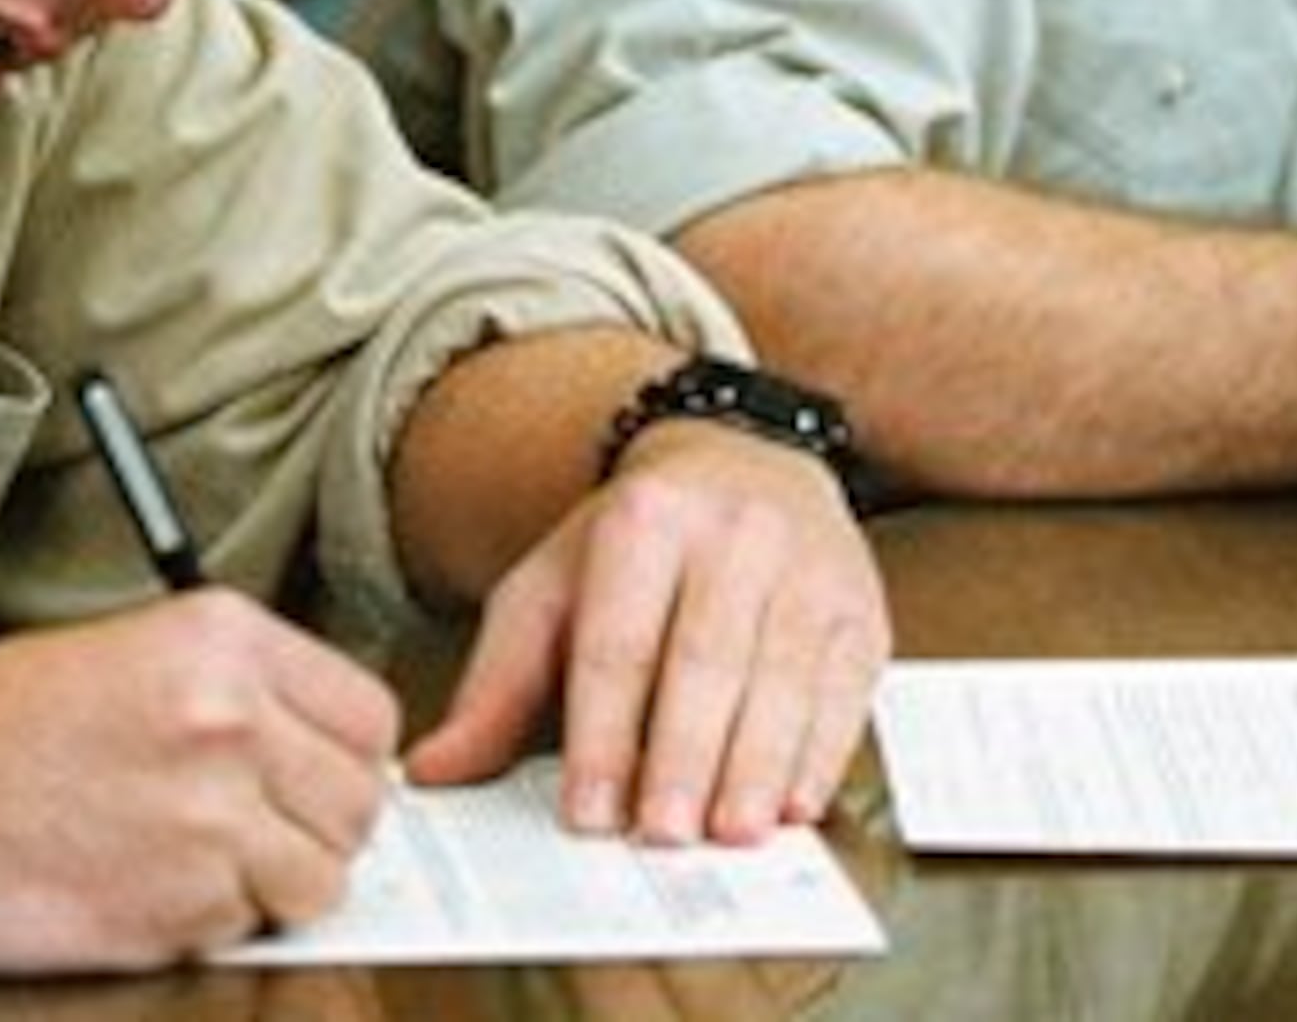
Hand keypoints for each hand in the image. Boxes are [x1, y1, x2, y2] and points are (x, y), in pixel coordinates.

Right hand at [0, 590, 400, 972]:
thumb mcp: (129, 654)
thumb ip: (240, 692)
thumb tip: (318, 749)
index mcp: (222, 638)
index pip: (368, 715)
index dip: (346, 761)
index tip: (315, 781)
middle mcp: (230, 719)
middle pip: (358, 802)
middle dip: (317, 830)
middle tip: (256, 835)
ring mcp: (208, 817)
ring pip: (321, 878)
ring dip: (274, 887)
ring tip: (195, 865)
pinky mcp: (177, 905)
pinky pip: (249, 930)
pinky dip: (213, 927)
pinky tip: (146, 890)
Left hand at [403, 424, 885, 847]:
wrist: (745, 459)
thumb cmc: (640, 543)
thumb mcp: (554, 586)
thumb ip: (499, 684)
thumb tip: (435, 770)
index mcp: (645, 518)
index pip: (619, 640)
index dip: (603, 733)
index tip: (590, 811)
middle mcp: (734, 532)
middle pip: (705, 660)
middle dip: (683, 756)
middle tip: (662, 836)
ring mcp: (809, 565)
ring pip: (782, 678)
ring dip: (756, 767)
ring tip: (729, 833)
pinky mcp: (861, 606)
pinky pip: (844, 689)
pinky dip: (819, 754)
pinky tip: (791, 804)